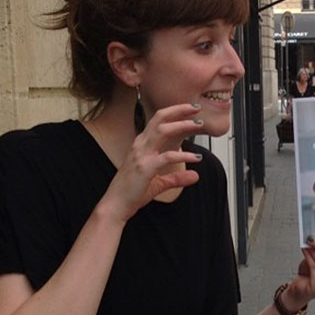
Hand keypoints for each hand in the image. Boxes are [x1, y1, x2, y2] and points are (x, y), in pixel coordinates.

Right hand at [98, 104, 203, 223]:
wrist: (115, 206)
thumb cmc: (131, 192)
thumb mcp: (159, 183)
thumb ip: (177, 178)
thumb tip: (195, 176)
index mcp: (141, 144)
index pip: (158, 120)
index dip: (174, 111)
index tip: (191, 109)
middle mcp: (140, 145)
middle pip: (160, 118)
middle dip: (179, 110)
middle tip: (197, 108)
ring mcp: (141, 155)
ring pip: (163, 131)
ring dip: (182, 125)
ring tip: (198, 125)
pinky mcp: (145, 168)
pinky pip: (167, 157)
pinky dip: (183, 155)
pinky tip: (196, 157)